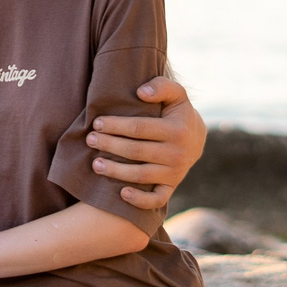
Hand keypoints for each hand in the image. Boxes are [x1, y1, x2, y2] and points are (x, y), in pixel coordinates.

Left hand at [88, 75, 205, 209]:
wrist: (196, 139)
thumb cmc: (177, 113)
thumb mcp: (175, 95)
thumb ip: (161, 86)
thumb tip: (141, 92)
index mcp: (176, 130)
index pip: (138, 128)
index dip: (115, 126)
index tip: (97, 122)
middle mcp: (177, 153)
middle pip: (136, 151)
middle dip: (110, 145)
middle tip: (90, 140)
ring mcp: (175, 172)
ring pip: (141, 175)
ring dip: (116, 171)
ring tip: (95, 164)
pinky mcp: (172, 186)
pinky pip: (157, 199)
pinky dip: (140, 200)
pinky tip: (121, 193)